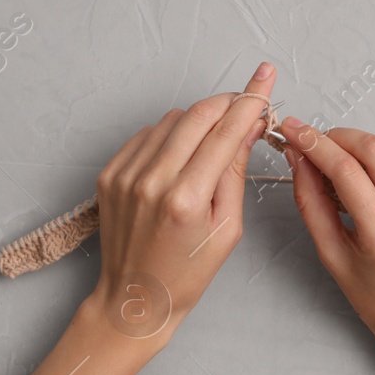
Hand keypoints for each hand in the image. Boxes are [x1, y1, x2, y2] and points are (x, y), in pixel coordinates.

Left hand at [88, 63, 275, 343]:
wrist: (133, 298)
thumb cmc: (186, 273)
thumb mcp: (227, 229)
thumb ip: (235, 172)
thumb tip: (248, 126)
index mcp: (186, 199)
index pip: (225, 132)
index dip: (250, 100)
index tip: (264, 76)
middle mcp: (152, 181)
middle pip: (197, 115)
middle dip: (226, 103)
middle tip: (246, 106)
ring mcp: (125, 175)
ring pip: (171, 120)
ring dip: (198, 121)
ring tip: (211, 144)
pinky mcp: (110, 173)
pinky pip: (147, 135)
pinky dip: (169, 136)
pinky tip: (180, 157)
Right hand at [279, 118, 374, 367]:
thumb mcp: (332, 255)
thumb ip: (311, 202)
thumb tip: (298, 156)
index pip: (344, 169)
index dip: (313, 143)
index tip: (291, 130)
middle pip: (373, 147)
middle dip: (337, 137)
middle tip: (316, 144)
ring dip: (363, 145)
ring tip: (344, 164)